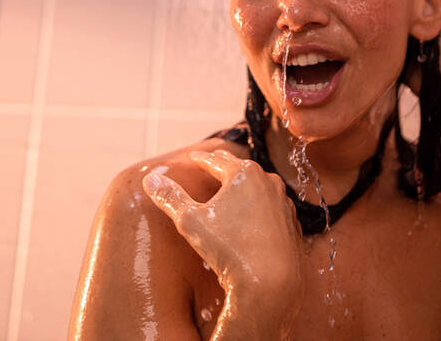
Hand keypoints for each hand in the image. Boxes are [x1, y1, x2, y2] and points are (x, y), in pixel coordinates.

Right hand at [142, 150, 303, 328]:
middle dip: (225, 165)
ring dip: (245, 185)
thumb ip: (170, 198)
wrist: (270, 283)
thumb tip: (149, 179)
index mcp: (243, 173)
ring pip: (260, 186)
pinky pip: (271, 207)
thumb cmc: (228, 249)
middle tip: (213, 161)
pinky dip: (259, 206)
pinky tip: (253, 215)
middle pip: (241, 168)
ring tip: (233, 187)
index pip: (216, 160)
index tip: (193, 157)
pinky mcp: (291, 223)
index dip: (201, 159)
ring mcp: (283, 202)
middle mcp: (268, 181)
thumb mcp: (189, 221)